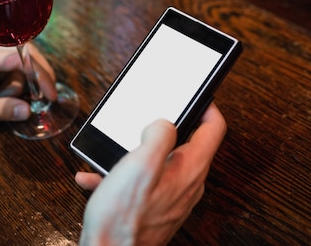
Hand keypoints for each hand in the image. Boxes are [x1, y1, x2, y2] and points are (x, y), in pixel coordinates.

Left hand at [0, 42, 56, 121]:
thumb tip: (26, 111)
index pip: (19, 57)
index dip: (39, 75)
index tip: (50, 96)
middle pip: (26, 55)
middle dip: (39, 77)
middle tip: (46, 100)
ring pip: (19, 62)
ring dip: (22, 83)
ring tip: (7, 103)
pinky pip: (9, 66)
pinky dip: (14, 81)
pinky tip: (5, 96)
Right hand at [76, 102, 226, 245]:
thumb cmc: (123, 216)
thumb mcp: (141, 163)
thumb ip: (159, 134)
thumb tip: (164, 123)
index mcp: (190, 169)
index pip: (214, 128)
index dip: (207, 105)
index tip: (196, 94)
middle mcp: (187, 184)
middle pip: (188, 144)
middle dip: (165, 128)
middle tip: (147, 116)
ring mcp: (172, 198)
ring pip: (160, 163)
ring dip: (136, 153)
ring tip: (113, 151)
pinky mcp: (154, 209)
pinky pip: (141, 184)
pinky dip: (121, 176)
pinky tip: (96, 177)